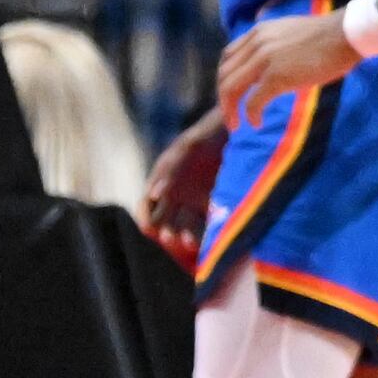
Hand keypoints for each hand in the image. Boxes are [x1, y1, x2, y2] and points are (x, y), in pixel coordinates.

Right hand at [142, 114, 222, 259]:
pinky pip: (208, 223)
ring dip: (186, 235)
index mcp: (162, 184)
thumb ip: (169, 172)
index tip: (150, 228)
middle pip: (166, 220)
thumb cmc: (203, 139)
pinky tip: (210, 239)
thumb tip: (155, 194)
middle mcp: (176, 196)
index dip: (147, 218)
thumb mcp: (185, 150)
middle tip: (171, 238)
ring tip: (191, 242)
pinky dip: (207, 232)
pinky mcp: (214, 205)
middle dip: (167, 230)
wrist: (231, 135)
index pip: (146, 207)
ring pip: (185, 225)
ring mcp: (194, 202)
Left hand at [216, 11, 360, 127]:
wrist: (347, 34)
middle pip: (224, 74)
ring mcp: (264, 60)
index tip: (233, 92)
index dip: (225, 77)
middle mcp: (256, 44)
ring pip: (232, 89)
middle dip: (223, 98)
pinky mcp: (276, 77)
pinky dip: (251, 115)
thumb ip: (277, 43)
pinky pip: (253, 101)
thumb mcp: (293, 31)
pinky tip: (256, 123)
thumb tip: (278, 61)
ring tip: (236, 124)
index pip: (228, 56)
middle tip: (230, 114)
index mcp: (259, 33)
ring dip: (230, 110)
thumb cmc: (330, 35)